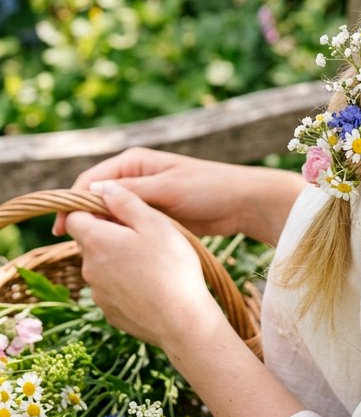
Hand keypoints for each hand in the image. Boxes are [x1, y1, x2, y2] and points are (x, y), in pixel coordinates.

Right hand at [53, 148, 306, 245]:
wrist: (241, 202)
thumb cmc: (207, 187)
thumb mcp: (166, 189)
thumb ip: (130, 191)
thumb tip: (92, 192)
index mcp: (134, 161)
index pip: (91, 181)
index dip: (73, 202)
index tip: (62, 228)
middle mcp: (134, 176)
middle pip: (97, 198)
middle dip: (86, 219)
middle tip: (77, 246)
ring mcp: (143, 196)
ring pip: (110, 215)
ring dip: (102, 230)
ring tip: (92, 253)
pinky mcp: (153, 214)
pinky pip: (127, 225)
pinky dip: (118, 236)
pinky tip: (112, 254)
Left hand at [63, 182, 218, 350]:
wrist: (182, 320)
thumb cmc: (171, 266)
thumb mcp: (153, 222)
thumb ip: (125, 201)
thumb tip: (102, 187)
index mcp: (96, 241)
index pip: (74, 217)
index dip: (93, 209)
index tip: (117, 209)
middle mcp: (89, 268)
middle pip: (89, 241)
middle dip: (109, 233)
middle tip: (143, 233)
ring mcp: (98, 294)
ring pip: (101, 265)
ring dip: (118, 258)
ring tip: (152, 261)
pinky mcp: (110, 312)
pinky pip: (112, 289)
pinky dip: (126, 282)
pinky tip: (151, 284)